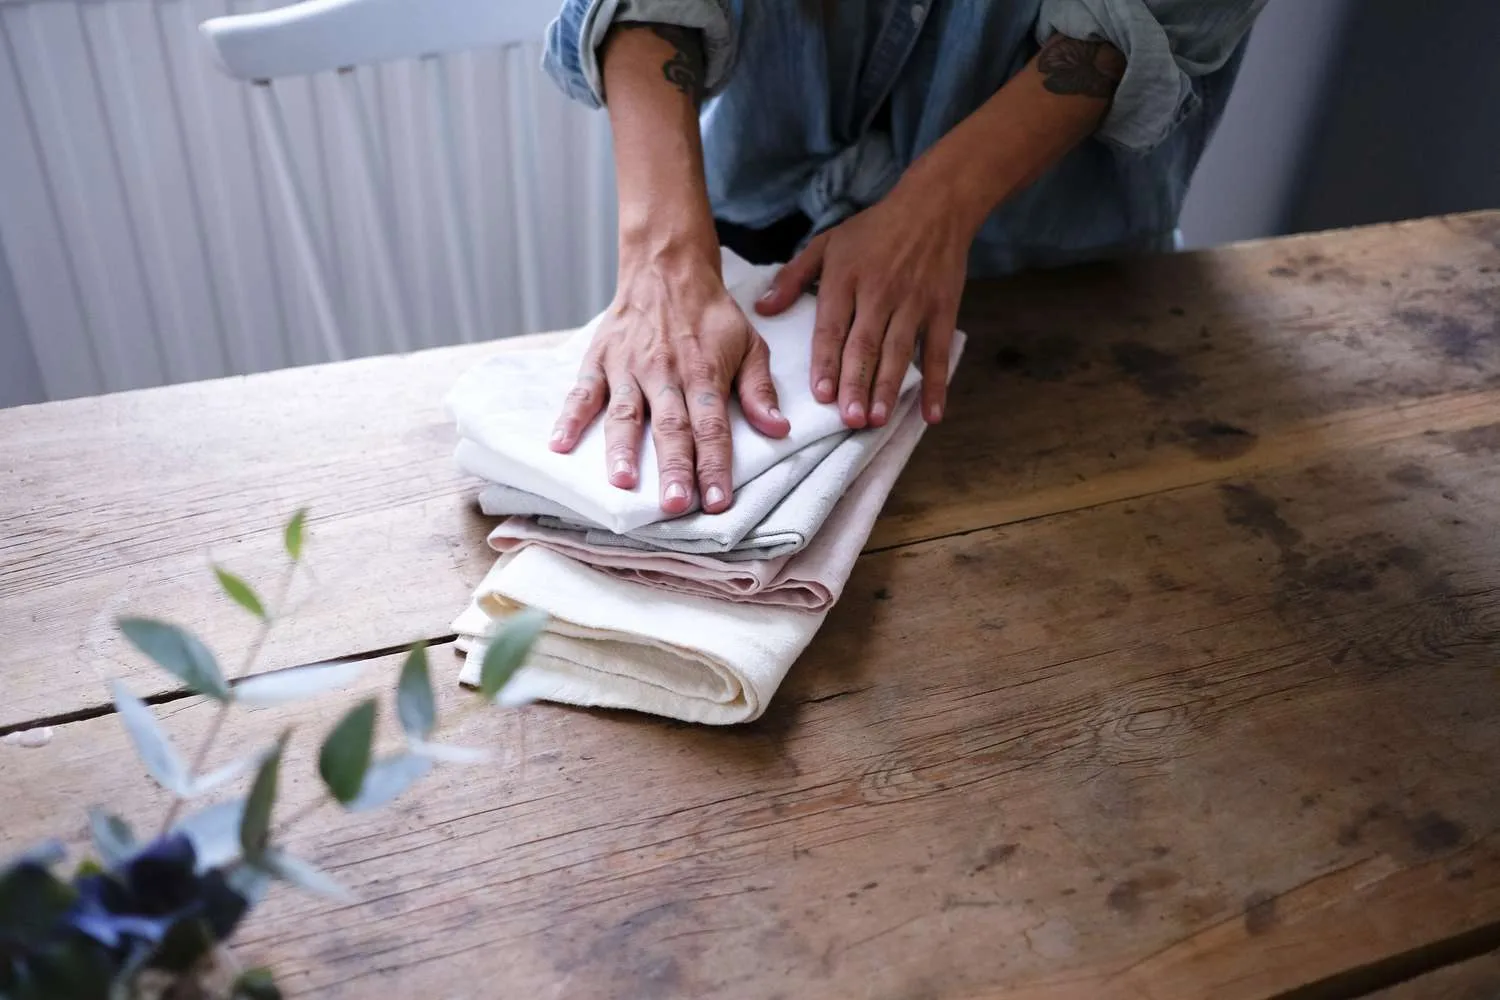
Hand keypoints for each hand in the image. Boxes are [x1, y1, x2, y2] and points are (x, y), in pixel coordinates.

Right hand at [550, 249, 790, 514]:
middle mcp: (665, 373)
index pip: (712, 427)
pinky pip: (582, 392)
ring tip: (622, 482)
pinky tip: (558, 445)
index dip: (715, 465)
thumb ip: (759, 390)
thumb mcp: (749, 345)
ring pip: (624, 414)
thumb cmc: (711, 315)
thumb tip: (778, 428)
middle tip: (675, 505)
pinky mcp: (599, 360)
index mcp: (704, 374)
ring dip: (623, 449)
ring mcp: (628, 368)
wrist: (667, 268)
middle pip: (670, 427)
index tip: (718, 500)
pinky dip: (569, 418)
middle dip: (673, 467)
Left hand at [754, 181, 971, 427]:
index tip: (821, 394)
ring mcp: (914, 302)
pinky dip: (936, 384)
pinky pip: (937, 351)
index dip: (827, 361)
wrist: (934, 206)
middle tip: (849, 419)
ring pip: (898, 351)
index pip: (833, 326)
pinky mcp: (943, 309)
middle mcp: (880, 292)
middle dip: (857, 384)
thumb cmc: (875, 228)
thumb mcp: (828, 243)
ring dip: (888, 388)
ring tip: (877, 419)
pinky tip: (931, 414)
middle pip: (865, 344)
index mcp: (846, 277)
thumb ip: (793, 277)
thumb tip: (763, 308)